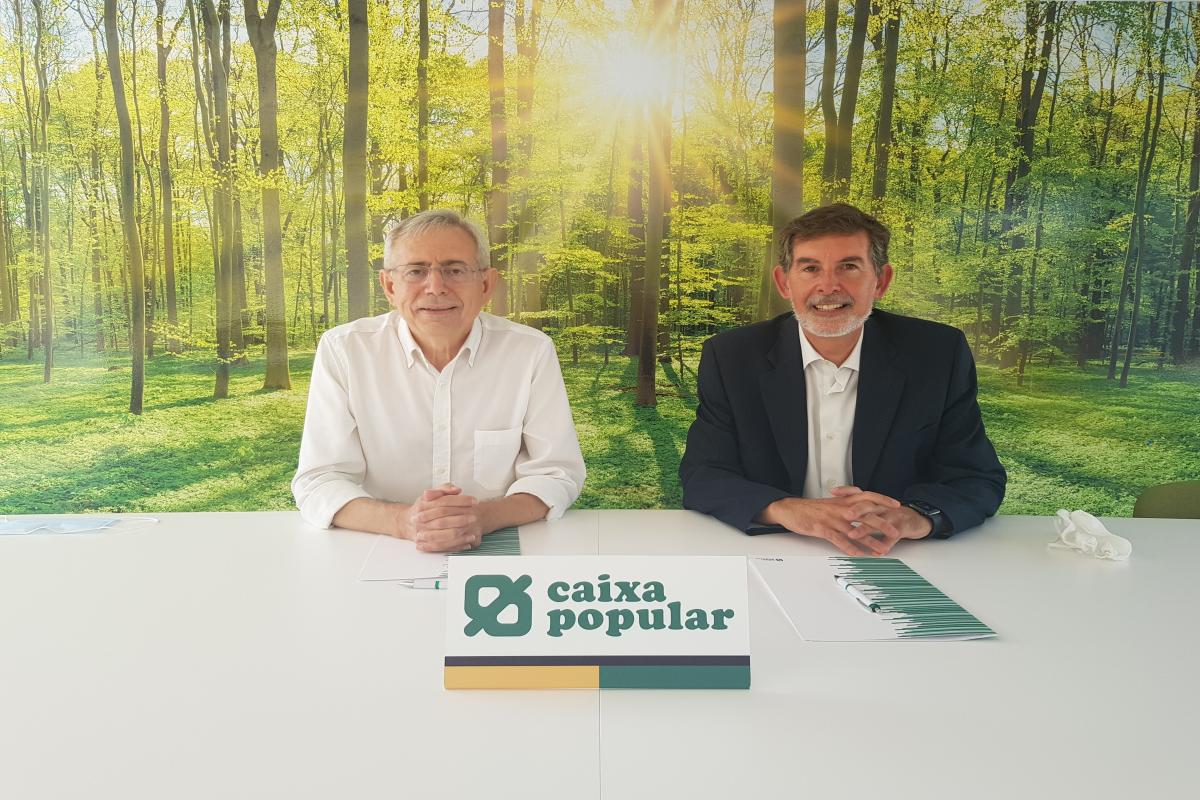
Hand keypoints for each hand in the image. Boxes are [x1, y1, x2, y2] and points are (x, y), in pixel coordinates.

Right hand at [399, 484, 482, 551]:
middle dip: (461, 518)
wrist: (406, 522)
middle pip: (444, 519)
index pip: (444, 502)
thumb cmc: (422, 507)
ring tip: (473, 530)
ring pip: (444, 535)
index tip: (473, 501)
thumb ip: (443, 489)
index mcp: (424, 505)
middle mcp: (422, 519)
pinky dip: (456, 545)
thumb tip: (456, 490)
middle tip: (474, 516)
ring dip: (460, 533)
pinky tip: (467, 542)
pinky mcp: (425, 544)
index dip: (460, 501)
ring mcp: (423, 533)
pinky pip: (442, 547)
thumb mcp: (430, 494)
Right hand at [760, 488, 902, 555]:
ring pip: (854, 530)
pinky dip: (849, 547)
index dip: (882, 500)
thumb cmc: (811, 508)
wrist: (789, 509)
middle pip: (865, 514)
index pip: (867, 496)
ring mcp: (831, 519)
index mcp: (843, 500)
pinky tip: (858, 554)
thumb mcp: (831, 501)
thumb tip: (861, 502)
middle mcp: (840, 508)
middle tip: (895, 532)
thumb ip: (847, 501)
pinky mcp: (822, 529)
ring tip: (881, 549)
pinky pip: (838, 539)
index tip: (896, 505)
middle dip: (882, 524)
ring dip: (869, 541)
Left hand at [830, 487, 933, 554]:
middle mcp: (881, 507)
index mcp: (874, 501)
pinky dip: (885, 545)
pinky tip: (877, 551)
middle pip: (868, 506)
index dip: (847, 491)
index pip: (859, 493)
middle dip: (856, 509)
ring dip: (864, 529)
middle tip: (844, 514)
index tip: (833, 492)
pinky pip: (892, 538)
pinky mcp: (901, 529)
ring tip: (852, 535)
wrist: (915, 519)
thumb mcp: (875, 508)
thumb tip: (839, 504)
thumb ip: (859, 506)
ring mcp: (891, 517)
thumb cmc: (891, 514)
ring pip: (877, 522)